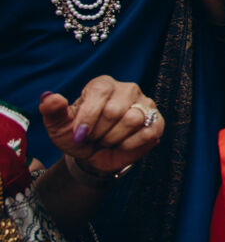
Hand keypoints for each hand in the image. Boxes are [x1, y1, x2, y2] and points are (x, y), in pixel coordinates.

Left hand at [41, 78, 164, 181]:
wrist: (94, 156)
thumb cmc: (77, 136)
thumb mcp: (59, 126)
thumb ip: (52, 110)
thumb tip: (50, 97)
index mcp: (103, 85)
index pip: (99, 93)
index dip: (88, 118)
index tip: (79, 134)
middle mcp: (127, 89)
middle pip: (115, 110)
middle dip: (100, 132)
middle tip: (94, 138)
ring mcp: (145, 104)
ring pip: (133, 120)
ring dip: (114, 139)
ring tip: (108, 140)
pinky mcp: (157, 121)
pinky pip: (149, 132)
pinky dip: (131, 145)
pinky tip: (123, 144)